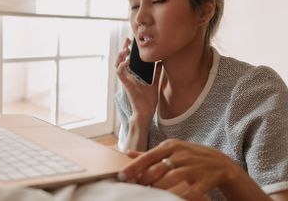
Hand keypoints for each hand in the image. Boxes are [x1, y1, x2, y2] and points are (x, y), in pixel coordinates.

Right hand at [115, 38, 161, 121]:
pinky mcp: (126, 85)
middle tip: (127, 40)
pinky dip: (122, 67)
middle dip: (123, 49)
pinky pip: (120, 75)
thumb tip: (160, 62)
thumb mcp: (154, 83)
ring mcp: (126, 81)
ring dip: (120, 57)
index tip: (131, 41)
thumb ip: (156, 73)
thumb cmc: (148, 100)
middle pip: (121, 60)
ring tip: (125, 49)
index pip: (128, 60)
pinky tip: (126, 61)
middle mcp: (128, 77)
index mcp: (133, 76)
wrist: (146, 112)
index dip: (128, 50)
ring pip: (118, 66)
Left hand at [118, 139, 238, 199]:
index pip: (148, 156)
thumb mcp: (171, 151)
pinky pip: (192, 189)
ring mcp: (194, 166)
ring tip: (152, 195)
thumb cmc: (190, 157)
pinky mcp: (206, 178)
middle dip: (145, 180)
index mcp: (170, 146)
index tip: (120, 176)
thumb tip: (127, 153)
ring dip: (160, 188)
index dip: (134, 167)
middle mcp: (181, 154)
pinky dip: (183, 195)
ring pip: (173, 178)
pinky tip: (175, 199)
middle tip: (135, 189)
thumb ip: (149, 154)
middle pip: (158, 168)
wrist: (221, 163)